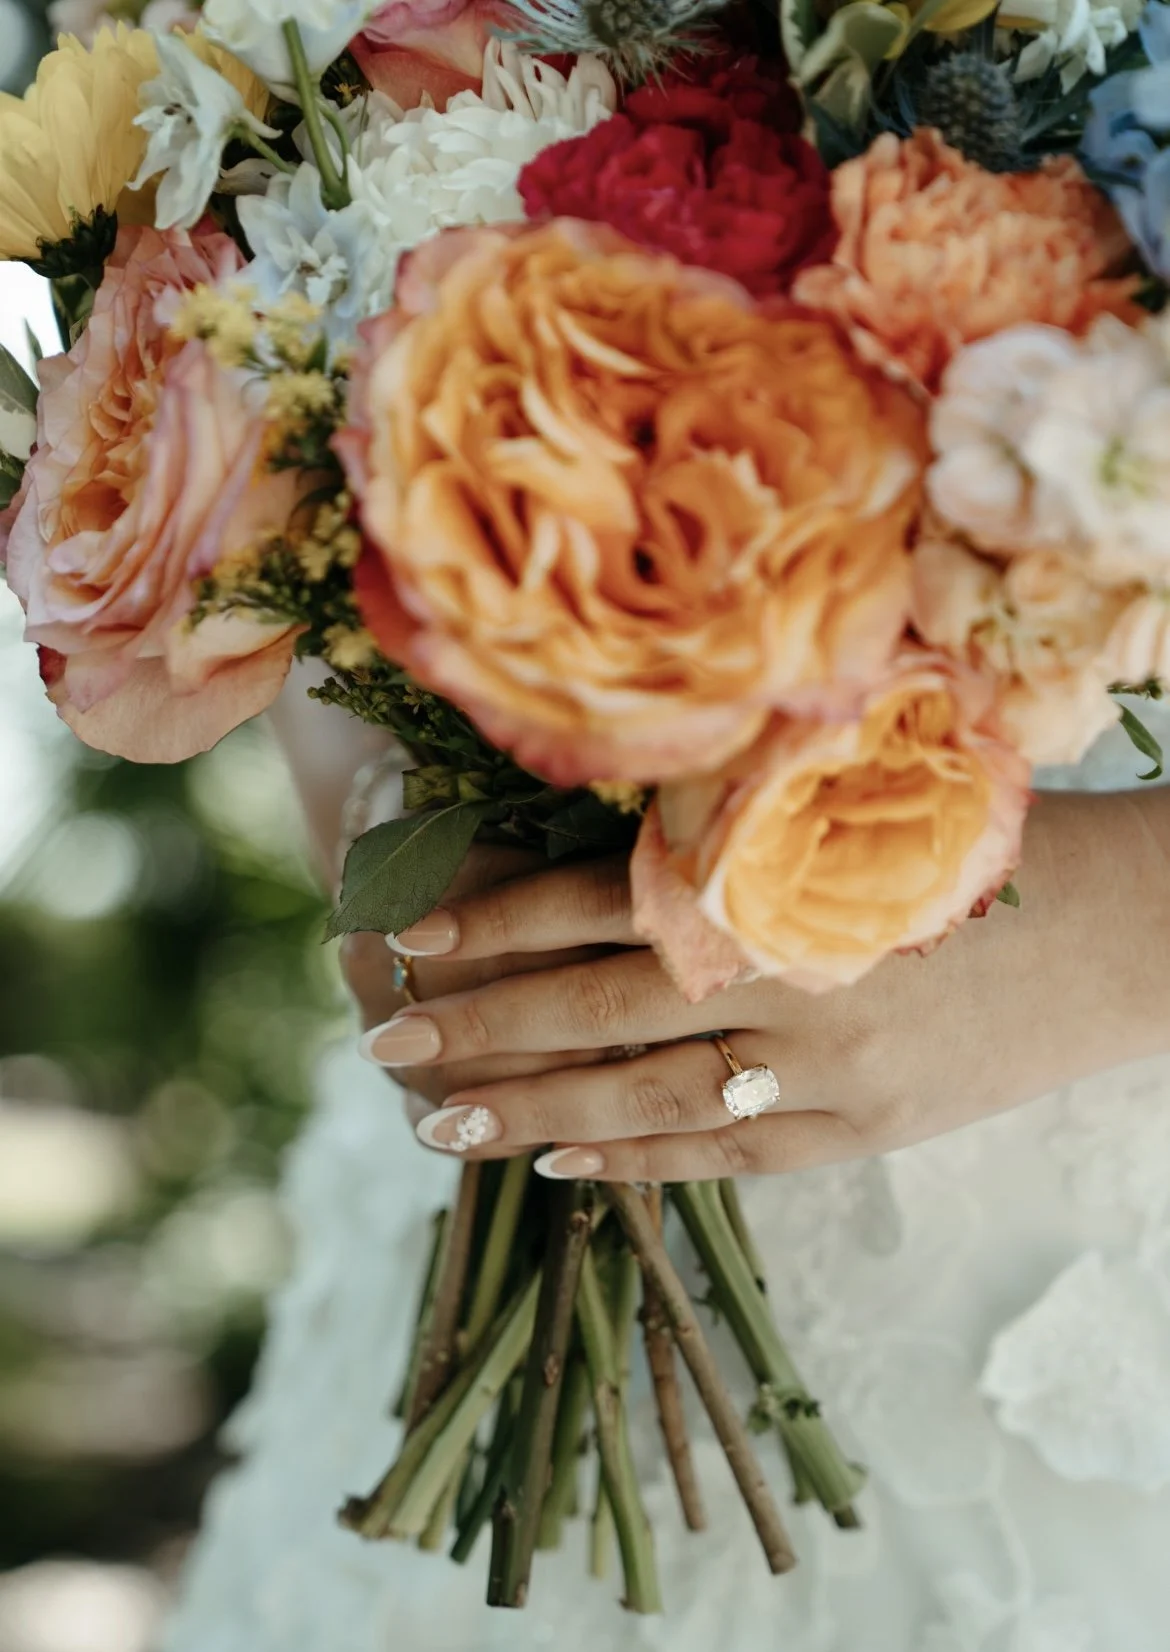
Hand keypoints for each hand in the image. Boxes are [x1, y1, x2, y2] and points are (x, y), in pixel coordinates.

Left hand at [358, 791, 1169, 1179]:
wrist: (1128, 929)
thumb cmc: (987, 837)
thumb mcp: (856, 806)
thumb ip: (734, 833)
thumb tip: (593, 853)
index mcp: (785, 878)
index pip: (605, 902)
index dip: (496, 919)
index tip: (406, 935)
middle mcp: (794, 972)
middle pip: (603, 1008)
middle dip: (485, 1025)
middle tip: (383, 1044)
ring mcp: (832, 1064)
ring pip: (650, 1096)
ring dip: (536, 1110)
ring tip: (438, 1123)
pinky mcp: (870, 1129)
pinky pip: (732, 1154)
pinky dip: (642, 1161)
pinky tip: (564, 1166)